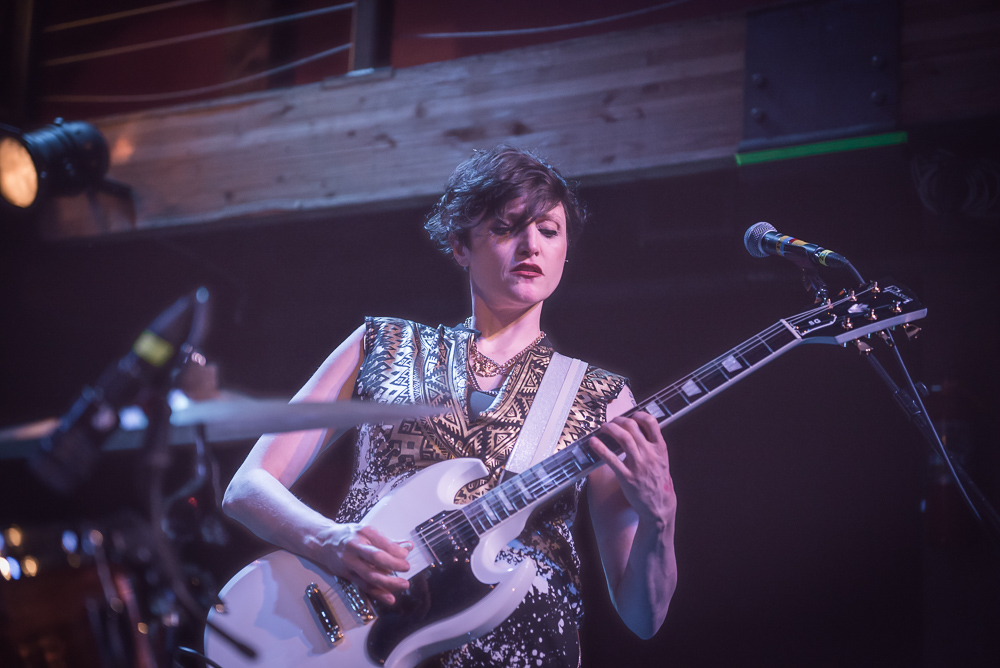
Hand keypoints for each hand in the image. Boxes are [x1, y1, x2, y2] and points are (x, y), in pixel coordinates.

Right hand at [310, 523, 412, 603]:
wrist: (323, 541)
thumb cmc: (349, 535)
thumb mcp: (367, 531)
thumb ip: (389, 541)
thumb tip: (409, 546)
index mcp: (363, 533)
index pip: (382, 543)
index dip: (396, 550)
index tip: (406, 555)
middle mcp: (355, 547)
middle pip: (376, 558)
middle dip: (393, 564)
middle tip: (406, 568)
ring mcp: (350, 563)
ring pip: (370, 575)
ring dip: (388, 582)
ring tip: (403, 585)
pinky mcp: (347, 575)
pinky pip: (364, 586)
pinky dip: (378, 593)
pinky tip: (389, 598)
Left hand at [589, 412, 675, 528]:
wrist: (659, 506)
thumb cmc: (659, 482)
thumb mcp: (662, 461)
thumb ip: (653, 446)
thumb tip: (638, 431)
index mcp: (660, 449)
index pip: (651, 423)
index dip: (639, 415)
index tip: (631, 415)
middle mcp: (650, 454)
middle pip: (633, 427)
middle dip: (619, 421)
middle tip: (612, 422)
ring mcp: (638, 465)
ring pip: (623, 438)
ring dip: (610, 429)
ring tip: (603, 428)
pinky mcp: (627, 477)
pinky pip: (611, 459)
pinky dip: (600, 448)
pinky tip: (593, 442)